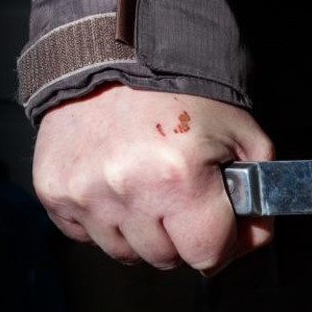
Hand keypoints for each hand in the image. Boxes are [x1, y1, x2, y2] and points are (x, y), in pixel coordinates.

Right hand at [32, 83, 274, 274]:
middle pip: (166, 259)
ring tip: (149, 188)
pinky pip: (87, 235)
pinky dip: (106, 220)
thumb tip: (252, 237)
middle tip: (183, 199)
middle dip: (183, 237)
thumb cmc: (183, 91)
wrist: (117, 53)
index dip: (223, 247)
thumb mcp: (242, 134)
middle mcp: (128, 190)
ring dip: (143, 232)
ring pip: (125, 253)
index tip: (221, 231)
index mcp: (180, 178)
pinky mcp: (53, 190)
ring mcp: (85, 193)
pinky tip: (117, 186)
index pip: (207, 255)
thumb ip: (259, 193)